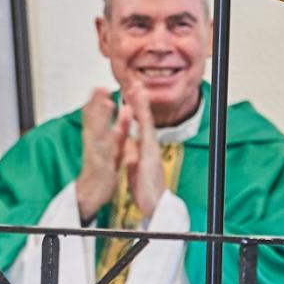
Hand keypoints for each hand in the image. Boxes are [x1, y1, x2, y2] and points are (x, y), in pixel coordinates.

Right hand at [77, 88, 130, 220]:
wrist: (91, 194)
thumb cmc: (102, 168)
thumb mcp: (111, 145)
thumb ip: (118, 128)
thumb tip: (124, 110)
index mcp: (95, 138)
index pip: (94, 115)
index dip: (96, 101)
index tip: (100, 86)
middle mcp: (93, 143)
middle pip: (93, 120)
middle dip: (97, 103)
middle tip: (100, 87)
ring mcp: (97, 154)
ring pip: (98, 132)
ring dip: (102, 118)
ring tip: (107, 103)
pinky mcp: (102, 166)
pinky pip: (107, 152)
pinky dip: (111, 141)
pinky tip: (115, 131)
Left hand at [121, 84, 165, 219]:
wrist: (154, 202)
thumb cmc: (146, 187)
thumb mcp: (136, 166)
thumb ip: (133, 155)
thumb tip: (129, 148)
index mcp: (144, 146)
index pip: (139, 122)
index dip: (135, 106)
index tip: (130, 92)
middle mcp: (149, 143)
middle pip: (144, 116)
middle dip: (139, 98)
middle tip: (135, 81)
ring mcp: (151, 146)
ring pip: (146, 119)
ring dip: (142, 102)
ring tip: (138, 86)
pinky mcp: (150, 151)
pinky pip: (146, 130)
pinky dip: (143, 117)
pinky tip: (139, 106)